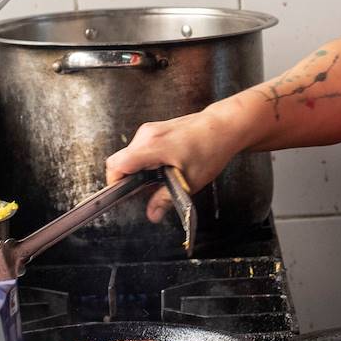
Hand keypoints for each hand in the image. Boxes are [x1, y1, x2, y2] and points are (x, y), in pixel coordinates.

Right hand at [105, 107, 243, 224]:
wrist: (225, 125)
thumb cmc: (211, 148)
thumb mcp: (188, 182)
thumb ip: (165, 199)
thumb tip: (152, 214)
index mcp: (150, 146)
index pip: (116, 164)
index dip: (115, 182)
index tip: (123, 195)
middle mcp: (146, 135)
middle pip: (123, 161)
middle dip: (131, 179)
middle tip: (148, 191)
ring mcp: (151, 129)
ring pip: (132, 154)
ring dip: (141, 170)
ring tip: (163, 178)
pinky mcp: (157, 128)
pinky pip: (142, 147)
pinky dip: (148, 160)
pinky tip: (167, 167)